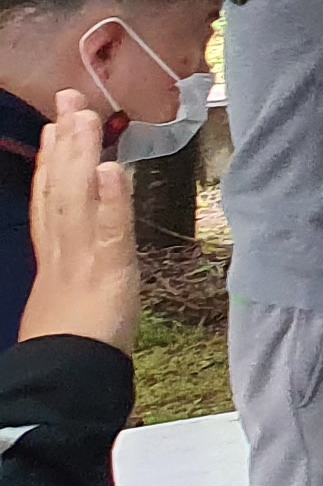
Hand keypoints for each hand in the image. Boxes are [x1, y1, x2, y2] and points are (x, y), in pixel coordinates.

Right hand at [19, 95, 137, 352]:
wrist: (65, 384)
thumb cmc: (71, 354)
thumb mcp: (65, 310)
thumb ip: (70, 282)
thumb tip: (73, 269)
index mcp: (57, 261)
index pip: (50, 203)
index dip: (50, 166)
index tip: (51, 131)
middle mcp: (65, 253)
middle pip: (60, 190)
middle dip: (64, 144)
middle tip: (68, 100)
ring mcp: (84, 260)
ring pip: (78, 200)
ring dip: (81, 156)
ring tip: (85, 118)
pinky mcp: (109, 274)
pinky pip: (109, 231)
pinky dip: (109, 200)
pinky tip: (108, 170)